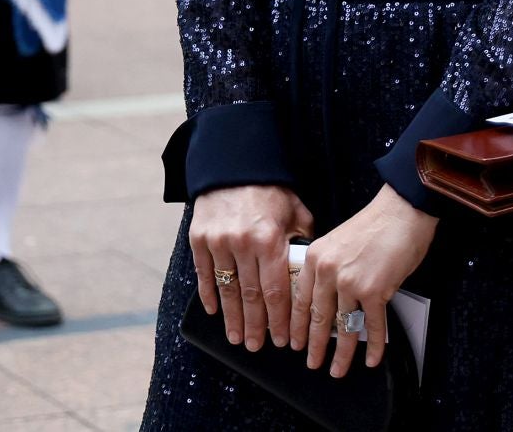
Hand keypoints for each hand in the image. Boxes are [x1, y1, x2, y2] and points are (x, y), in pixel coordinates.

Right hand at [189, 184, 315, 351]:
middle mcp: (242, 244)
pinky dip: (210, 295)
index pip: (276, 291)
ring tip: (237, 338)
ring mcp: (218, 242)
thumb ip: (304, 241)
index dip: (280, 319)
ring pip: (227, 290)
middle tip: (257, 347)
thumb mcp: (296, 211)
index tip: (283, 339)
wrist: (234, 165)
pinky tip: (215, 312)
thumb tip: (313, 270)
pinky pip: (204, 274)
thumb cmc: (270, 190)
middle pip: (250, 297)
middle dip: (256, 326)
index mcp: (270, 239)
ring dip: (233, 318)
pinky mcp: (199, 239)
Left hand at [290, 185, 436, 377]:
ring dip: (341, 353)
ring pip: (343, 327)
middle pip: (318, 318)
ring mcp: (350, 283)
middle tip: (312, 362)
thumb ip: (328, 267)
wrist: (403, 210)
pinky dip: (373, 345)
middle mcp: (328, 272)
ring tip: (338, 369)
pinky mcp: (375, 291)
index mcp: (315, 257)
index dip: (296, 326)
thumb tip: (330, 299)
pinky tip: (371, 358)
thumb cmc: (376, 223)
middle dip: (314, 346)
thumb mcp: (338, 241)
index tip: (294, 342)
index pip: (300, 300)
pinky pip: (372, 325)